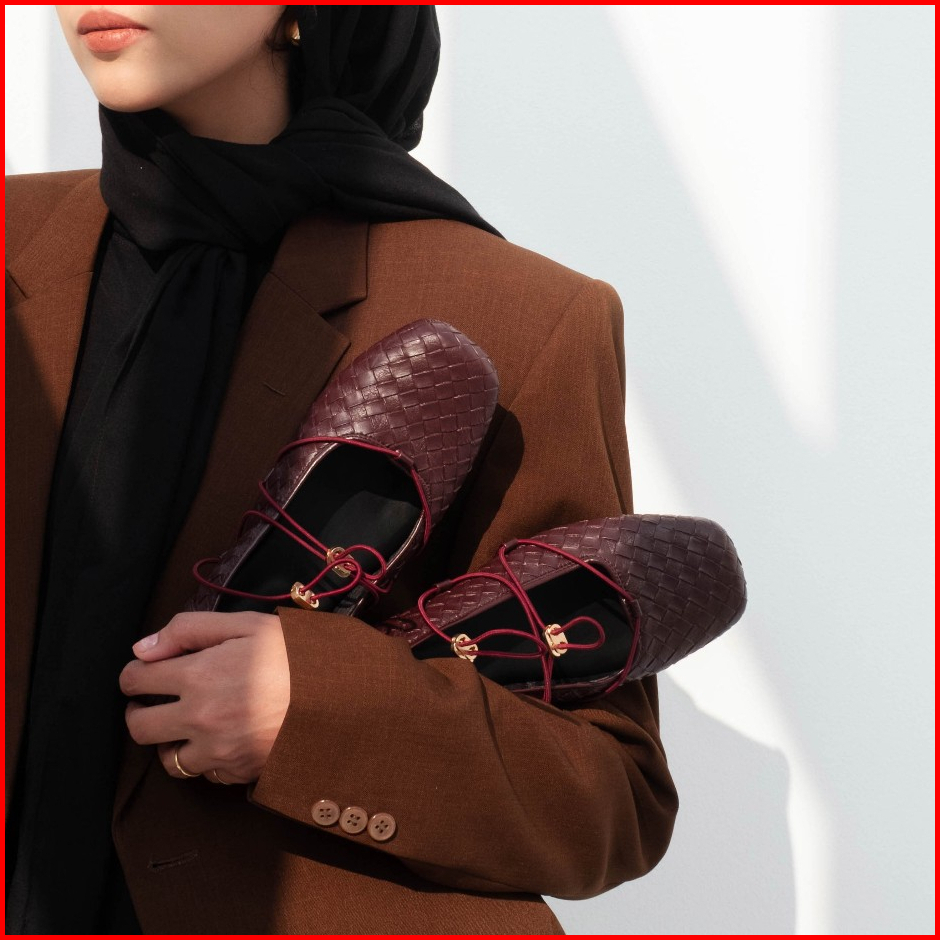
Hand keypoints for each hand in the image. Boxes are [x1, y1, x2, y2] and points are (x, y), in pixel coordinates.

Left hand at [119, 611, 289, 784]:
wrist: (343, 696)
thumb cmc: (297, 654)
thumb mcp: (248, 624)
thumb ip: (191, 629)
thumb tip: (143, 648)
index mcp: (197, 675)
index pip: (135, 680)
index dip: (135, 672)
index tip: (147, 670)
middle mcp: (198, 718)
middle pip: (139, 727)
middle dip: (138, 710)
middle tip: (153, 701)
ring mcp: (217, 751)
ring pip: (167, 760)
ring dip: (169, 742)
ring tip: (186, 725)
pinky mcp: (238, 773)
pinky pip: (205, 773)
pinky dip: (206, 759)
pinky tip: (222, 739)